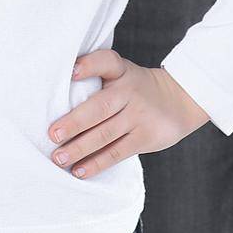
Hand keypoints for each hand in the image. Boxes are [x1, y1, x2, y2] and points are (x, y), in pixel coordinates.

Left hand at [46, 48, 209, 177]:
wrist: (179, 99)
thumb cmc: (136, 87)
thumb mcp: (123, 73)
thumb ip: (98, 78)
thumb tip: (57, 100)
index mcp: (121, 71)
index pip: (106, 62)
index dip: (89, 65)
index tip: (72, 72)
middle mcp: (130, 91)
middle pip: (100, 107)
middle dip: (75, 122)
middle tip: (52, 134)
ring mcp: (139, 115)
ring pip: (105, 134)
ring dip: (80, 148)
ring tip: (59, 158)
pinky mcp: (145, 137)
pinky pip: (117, 152)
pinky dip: (97, 163)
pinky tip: (79, 171)